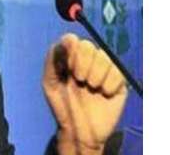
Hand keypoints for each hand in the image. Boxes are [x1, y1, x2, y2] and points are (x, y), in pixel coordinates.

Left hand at [42, 33, 127, 154]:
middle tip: (79, 80)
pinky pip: (118, 71)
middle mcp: (86, 61)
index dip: (71, 50)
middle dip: (82, 62)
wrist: (79, 131)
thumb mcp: (50, 82)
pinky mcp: (118, 81)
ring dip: (96, 73)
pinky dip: (110, 83)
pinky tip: (104, 94)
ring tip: (91, 88)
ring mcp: (103, 70)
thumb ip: (54, 58)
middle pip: (88, 46)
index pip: (72, 40)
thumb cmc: (63, 106)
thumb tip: (69, 38)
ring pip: (104, 57)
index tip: (68, 67)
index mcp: (68, 59)